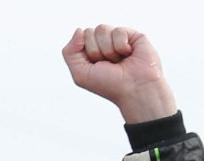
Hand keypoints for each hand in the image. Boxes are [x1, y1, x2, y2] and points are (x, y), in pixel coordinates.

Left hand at [62, 25, 176, 123]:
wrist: (133, 89)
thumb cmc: (108, 85)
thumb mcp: (80, 74)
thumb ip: (69, 53)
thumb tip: (79, 30)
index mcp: (89, 52)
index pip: (80, 37)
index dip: (85, 53)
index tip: (95, 67)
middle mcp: (103, 44)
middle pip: (89, 32)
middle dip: (95, 52)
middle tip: (108, 65)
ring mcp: (117, 38)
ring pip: (102, 29)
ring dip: (108, 50)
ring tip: (118, 61)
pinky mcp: (131, 34)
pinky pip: (118, 31)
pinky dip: (121, 46)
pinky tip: (128, 55)